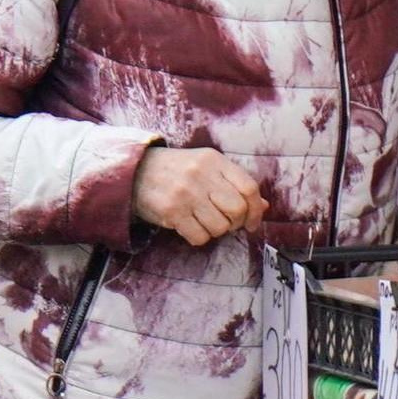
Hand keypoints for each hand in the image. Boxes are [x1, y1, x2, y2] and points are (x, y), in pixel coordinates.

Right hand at [131, 148, 267, 246]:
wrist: (135, 171)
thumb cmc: (176, 170)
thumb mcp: (206, 167)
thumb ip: (234, 183)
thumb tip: (263, 206)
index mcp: (214, 160)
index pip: (249, 188)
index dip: (256, 210)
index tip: (251, 222)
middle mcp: (201, 175)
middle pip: (237, 209)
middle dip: (236, 223)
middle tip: (227, 223)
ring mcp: (186, 193)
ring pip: (220, 226)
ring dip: (216, 231)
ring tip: (205, 222)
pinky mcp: (172, 211)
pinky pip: (199, 236)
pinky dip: (199, 237)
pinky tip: (191, 227)